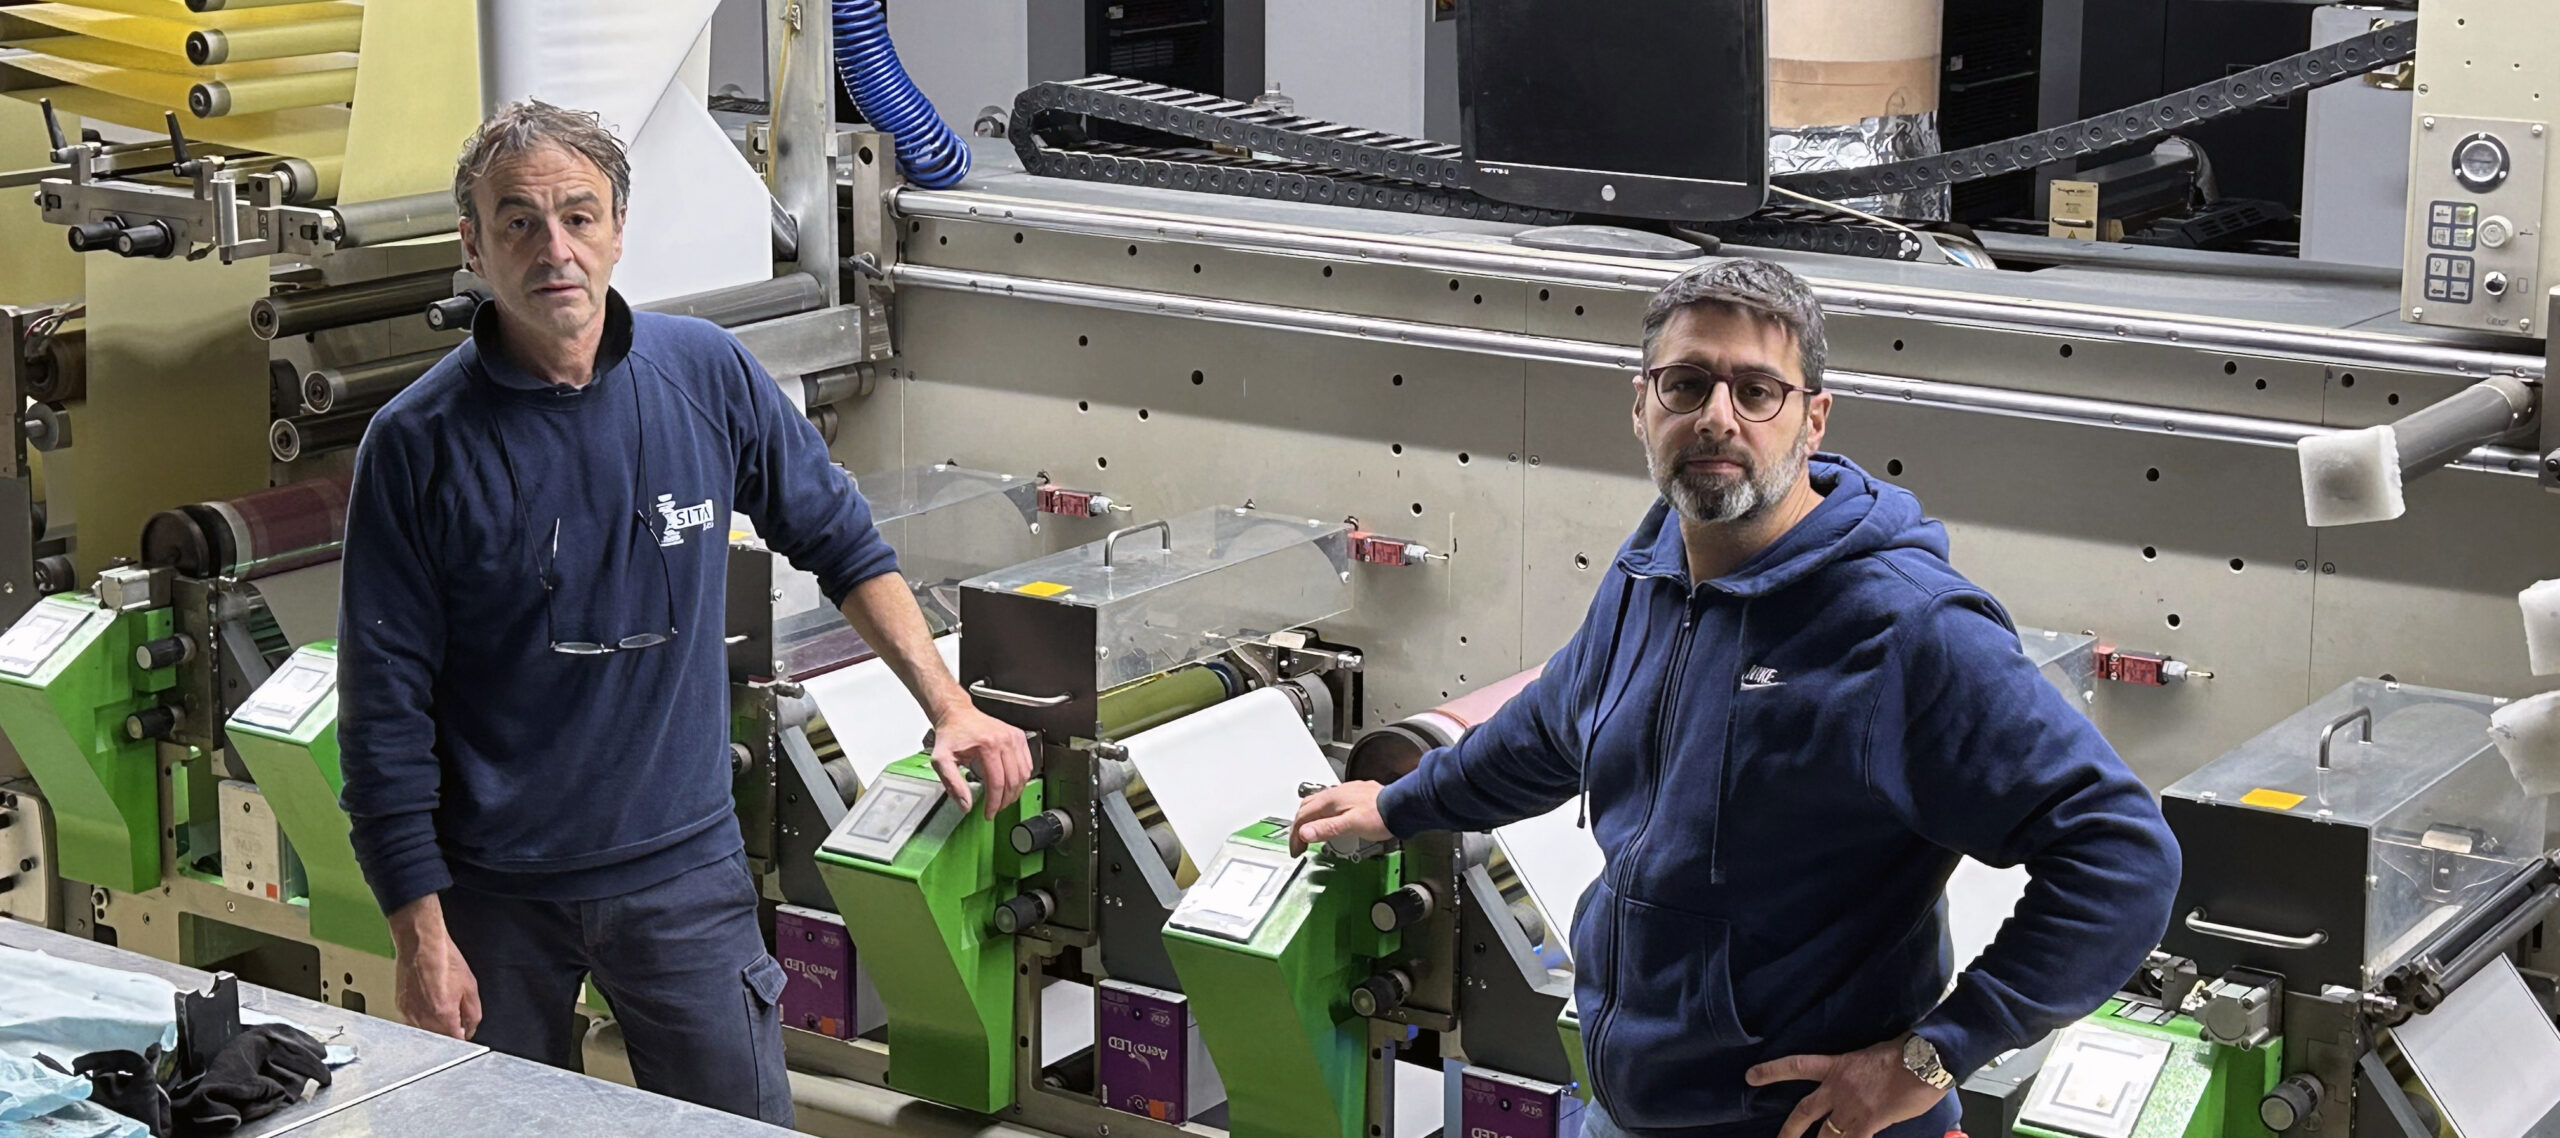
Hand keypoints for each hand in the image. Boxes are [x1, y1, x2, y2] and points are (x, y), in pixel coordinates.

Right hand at [387, 895, 480, 1039]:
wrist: (421, 944)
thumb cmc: (445, 959)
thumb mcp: (470, 987)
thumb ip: (473, 1014)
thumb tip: (470, 1029)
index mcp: (443, 1015)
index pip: (455, 1042)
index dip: (463, 1036)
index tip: (466, 1030)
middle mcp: (422, 1019)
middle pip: (439, 1039)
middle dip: (449, 1032)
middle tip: (455, 1014)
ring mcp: (408, 1014)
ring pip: (425, 1032)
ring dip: (435, 1025)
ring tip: (441, 1002)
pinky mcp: (400, 1007)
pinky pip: (413, 1021)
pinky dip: (422, 1017)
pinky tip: (428, 1000)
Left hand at [932, 703, 1034, 817]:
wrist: (958, 713)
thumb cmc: (951, 734)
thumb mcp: (942, 760)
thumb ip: (953, 784)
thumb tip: (966, 805)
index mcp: (987, 745)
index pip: (997, 782)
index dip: (994, 803)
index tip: (988, 813)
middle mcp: (1005, 740)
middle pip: (1013, 780)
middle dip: (1005, 800)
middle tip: (995, 809)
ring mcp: (1014, 738)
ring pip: (1024, 774)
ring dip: (1015, 792)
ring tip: (1003, 800)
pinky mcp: (1019, 737)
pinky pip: (1027, 763)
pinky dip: (1022, 778)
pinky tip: (1012, 784)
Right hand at [1289, 780, 1389, 855]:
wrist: (1402, 805)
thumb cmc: (1380, 816)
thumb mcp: (1351, 825)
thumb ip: (1328, 828)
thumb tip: (1305, 832)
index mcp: (1331, 800)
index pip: (1303, 817)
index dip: (1296, 836)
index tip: (1296, 850)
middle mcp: (1335, 793)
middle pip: (1306, 808)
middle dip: (1298, 827)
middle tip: (1298, 844)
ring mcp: (1344, 792)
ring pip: (1317, 804)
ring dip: (1309, 819)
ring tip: (1309, 833)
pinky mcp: (1354, 795)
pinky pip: (1329, 803)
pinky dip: (1321, 814)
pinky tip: (1328, 820)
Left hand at [1750, 1037, 1948, 1137]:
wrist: (1925, 1061)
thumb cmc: (1905, 1053)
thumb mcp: (1871, 1055)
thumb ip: (1858, 1072)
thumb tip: (1860, 1084)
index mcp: (1837, 1066)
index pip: (1796, 1066)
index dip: (1772, 1071)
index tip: (1750, 1076)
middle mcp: (1837, 1088)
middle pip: (1803, 1112)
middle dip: (1788, 1131)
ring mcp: (1851, 1107)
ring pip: (1825, 1136)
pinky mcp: (1868, 1123)